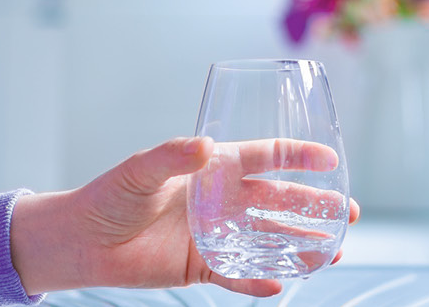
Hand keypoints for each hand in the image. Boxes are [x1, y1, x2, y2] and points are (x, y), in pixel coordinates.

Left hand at [9, 136, 359, 296]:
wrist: (80, 242)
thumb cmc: (108, 197)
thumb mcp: (139, 170)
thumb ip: (172, 157)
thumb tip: (204, 146)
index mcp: (210, 169)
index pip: (263, 158)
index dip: (297, 158)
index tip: (330, 158)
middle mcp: (218, 201)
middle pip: (277, 204)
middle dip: (314, 208)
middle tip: (349, 213)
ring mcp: (213, 235)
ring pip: (267, 241)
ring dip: (300, 246)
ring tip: (334, 252)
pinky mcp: (200, 266)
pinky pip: (238, 274)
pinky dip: (259, 280)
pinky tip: (284, 281)